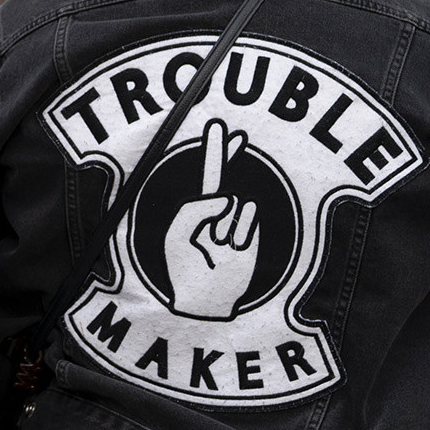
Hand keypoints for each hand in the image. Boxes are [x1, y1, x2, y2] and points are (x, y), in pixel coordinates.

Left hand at [163, 119, 259, 320]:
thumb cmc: (184, 272)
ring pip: (235, 204)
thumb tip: (230, 198)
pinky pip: (248, 216)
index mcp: (196, 212)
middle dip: (227, 155)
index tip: (218, 126)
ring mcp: (234, 225)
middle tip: (238, 131)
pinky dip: (239, 229)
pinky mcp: (251, 237)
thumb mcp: (178, 235)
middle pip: (225, 176)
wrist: (204, 303)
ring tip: (216, 245)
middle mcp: (216, 215)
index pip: (206, 176)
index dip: (214, 152)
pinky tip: (231, 248)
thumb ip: (198, 209)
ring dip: (224, 222)